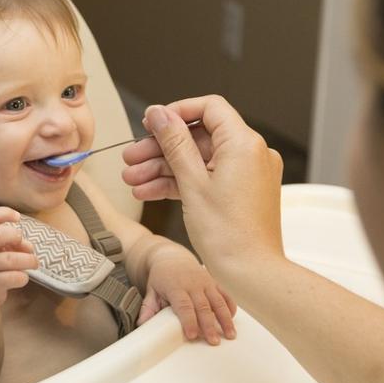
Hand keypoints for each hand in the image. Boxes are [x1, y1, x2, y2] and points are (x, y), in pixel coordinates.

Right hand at [0, 207, 38, 310]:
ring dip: (28, 260)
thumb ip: (13, 243)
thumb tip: (29, 247)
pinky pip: (11, 278)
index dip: (3, 214)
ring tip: (33, 263)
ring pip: (9, 259)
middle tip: (24, 244)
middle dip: (15, 236)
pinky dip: (22, 277)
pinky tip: (23, 278)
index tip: (17, 217)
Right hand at [121, 96, 284, 281]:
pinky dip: (180, 182)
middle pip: (198, 137)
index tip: (151, 123)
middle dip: (161, 148)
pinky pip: (206, 177)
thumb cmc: (229, 235)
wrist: (251, 274)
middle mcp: (251, 154)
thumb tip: (159, 114)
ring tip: (133, 180)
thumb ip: (174, 143)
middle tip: (132, 158)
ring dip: (164, 168)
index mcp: (244, 144)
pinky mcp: (241, 192)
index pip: (209, 108)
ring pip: (198, 160)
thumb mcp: (192, 183)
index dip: (176, 112)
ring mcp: (247, 174)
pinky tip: (150, 191)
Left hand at [138, 246, 236, 344]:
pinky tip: (232, 321)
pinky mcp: (213, 282)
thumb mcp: (151, 290)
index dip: (188, 321)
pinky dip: (230, 307)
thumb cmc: (161, 277)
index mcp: (175, 286)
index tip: (192, 335)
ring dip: (225, 319)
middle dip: (209, 325)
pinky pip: (225, 295)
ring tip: (230, 335)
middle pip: (203, 306)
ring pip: (218, 301)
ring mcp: (205, 282)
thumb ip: (148, 307)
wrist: (171, 256)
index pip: (183, 305)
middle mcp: (193, 284)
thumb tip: (141, 325)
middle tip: (213, 342)